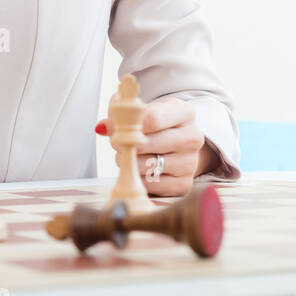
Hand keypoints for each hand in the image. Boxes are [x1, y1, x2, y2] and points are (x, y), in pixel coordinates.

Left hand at [97, 97, 212, 197]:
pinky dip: (139, 179)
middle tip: (117, 143)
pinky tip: (141, 170)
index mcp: (184, 112)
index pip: (152, 118)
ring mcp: (190, 162)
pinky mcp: (183, 184)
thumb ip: (122, 113)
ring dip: (130, 162)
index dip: (127, 123)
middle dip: (125, 144)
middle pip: (146, 143)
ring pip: (146, 166)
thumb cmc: (159, 127)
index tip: (114, 126)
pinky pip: (150, 185)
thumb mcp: (145, 111)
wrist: (180, 148)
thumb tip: (103, 127)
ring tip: (130, 156)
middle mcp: (192, 137)